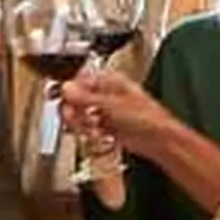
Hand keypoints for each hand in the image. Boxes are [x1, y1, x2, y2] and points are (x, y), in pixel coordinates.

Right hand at [63, 67, 189, 168]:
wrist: (160, 140)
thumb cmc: (147, 118)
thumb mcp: (112, 104)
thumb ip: (86, 97)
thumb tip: (66, 88)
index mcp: (111, 81)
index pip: (80, 80)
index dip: (68, 89)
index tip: (60, 98)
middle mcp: (108, 94)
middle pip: (79, 98)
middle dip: (73, 109)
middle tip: (73, 118)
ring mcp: (109, 111)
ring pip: (83, 114)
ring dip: (80, 122)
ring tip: (85, 127)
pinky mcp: (110, 127)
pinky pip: (91, 127)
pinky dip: (88, 131)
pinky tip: (91, 134)